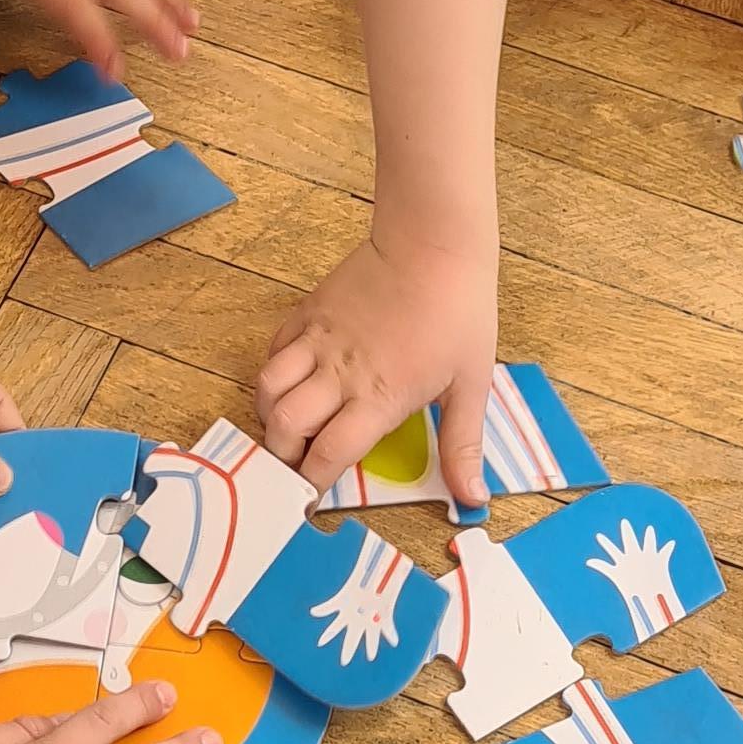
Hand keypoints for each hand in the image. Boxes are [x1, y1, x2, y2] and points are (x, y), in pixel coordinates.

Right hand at [258, 227, 499, 506]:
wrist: (434, 244)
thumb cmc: (459, 313)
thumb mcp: (471, 384)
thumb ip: (462, 444)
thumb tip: (474, 499)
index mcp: (378, 398)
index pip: (328, 454)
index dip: (313, 482)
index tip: (311, 498)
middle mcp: (339, 374)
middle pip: (285, 427)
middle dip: (282, 456)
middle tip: (294, 465)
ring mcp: (319, 340)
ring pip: (268, 387)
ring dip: (270, 415)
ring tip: (287, 426)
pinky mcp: (309, 312)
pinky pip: (274, 350)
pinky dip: (274, 373)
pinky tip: (291, 382)